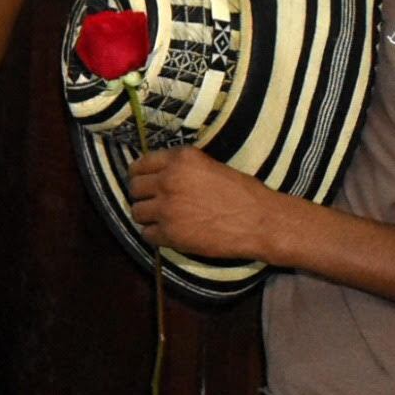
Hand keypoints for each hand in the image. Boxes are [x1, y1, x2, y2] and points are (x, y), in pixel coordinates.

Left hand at [126, 147, 293, 261]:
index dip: (139, 174)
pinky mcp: (170, 233)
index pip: (141, 164)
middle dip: (142, 196)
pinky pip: (147, 234)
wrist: (260, 221)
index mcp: (181, 159)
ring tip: (162, 219)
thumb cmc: (243, 193)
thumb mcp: (210, 166)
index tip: (142, 180)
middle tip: (154, 202)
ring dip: (147, 217)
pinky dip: (156, 235)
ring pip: (136, 212)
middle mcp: (169, 180)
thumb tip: (158, 174)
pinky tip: (170, 233)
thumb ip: (181, 168)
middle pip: (134, 188)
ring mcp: (167, 208)